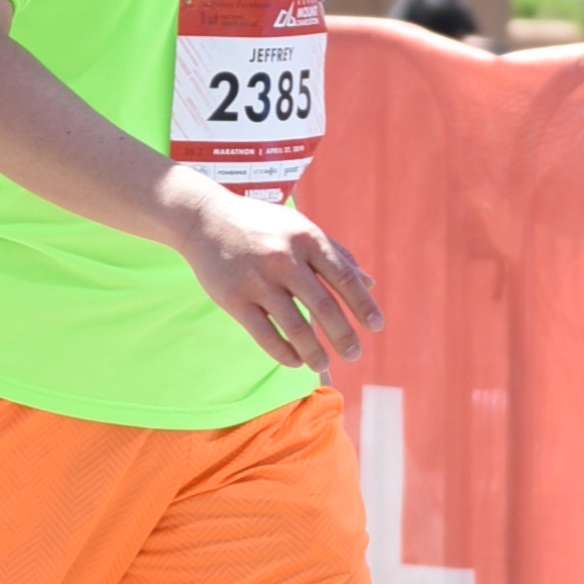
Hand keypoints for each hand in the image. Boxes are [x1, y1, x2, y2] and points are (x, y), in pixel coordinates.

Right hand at [159, 176, 382, 372]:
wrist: (206, 219)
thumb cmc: (262, 225)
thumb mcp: (301, 229)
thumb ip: (336, 255)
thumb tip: (370, 284)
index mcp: (306, 239)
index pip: (344, 279)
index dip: (363, 306)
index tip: (377, 327)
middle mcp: (284, 259)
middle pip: (324, 307)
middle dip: (344, 336)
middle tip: (354, 354)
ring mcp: (258, 280)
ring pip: (295, 327)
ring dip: (314, 353)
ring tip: (323, 364)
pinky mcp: (234, 299)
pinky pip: (265, 335)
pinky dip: (284, 353)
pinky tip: (295, 360)